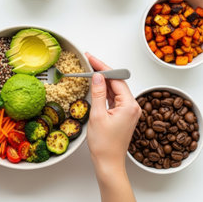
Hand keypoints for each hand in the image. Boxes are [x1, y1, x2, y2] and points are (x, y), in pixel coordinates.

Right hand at [85, 53, 140, 201]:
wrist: (108, 162)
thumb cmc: (104, 144)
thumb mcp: (98, 115)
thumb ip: (98, 93)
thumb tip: (97, 76)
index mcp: (129, 105)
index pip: (116, 79)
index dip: (103, 67)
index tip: (91, 58)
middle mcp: (133, 107)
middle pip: (117, 82)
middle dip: (103, 71)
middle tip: (89, 61)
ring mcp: (129, 111)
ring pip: (115, 90)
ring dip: (103, 81)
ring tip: (90, 71)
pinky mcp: (123, 116)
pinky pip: (114, 98)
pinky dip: (105, 91)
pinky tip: (96, 87)